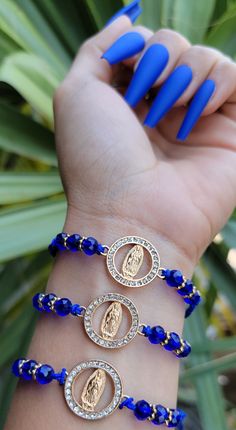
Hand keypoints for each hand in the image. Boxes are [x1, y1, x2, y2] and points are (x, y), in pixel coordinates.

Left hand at [53, 16, 235, 266]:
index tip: (125, 72)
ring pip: (206, 56)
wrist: (132, 216)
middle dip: (159, 58)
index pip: (142, 47)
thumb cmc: (97, 158)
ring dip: (186, 71)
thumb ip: (98, 48)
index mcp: (126, 101)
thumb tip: (129, 20)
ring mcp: (195, 120)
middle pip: (174, 46)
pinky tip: (197, 110)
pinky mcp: (228, 131)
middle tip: (146, 96)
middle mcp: (161, 109)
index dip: (135, 49)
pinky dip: (218, 81)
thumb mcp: (77, 93)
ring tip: (171, 110)